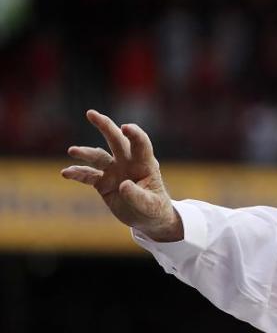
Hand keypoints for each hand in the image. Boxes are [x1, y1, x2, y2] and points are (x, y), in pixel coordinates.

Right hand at [61, 110, 182, 241]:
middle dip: (105, 126)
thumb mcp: (150, 206)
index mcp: (145, 165)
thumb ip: (138, 196)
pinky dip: (77, 173)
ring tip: (72, 151)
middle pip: (116, 140)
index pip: (141, 144)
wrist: (146, 218)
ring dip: (85, 152)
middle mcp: (128, 163)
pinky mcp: (102, 182)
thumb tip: (123, 185)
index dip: (134, 134)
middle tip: (91, 113)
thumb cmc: (154, 209)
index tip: (125, 127)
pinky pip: (87, 175)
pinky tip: (66, 173)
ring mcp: (114, 171)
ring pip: (98, 157)